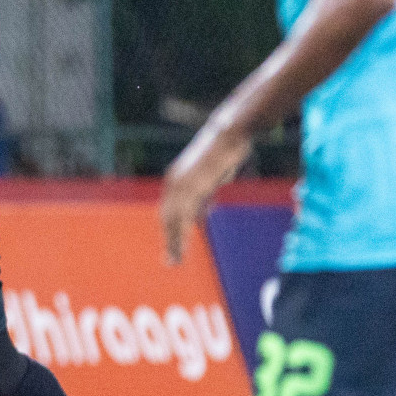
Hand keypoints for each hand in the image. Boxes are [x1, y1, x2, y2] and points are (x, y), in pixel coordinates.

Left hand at [160, 125, 252, 264]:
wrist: (228, 133)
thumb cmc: (223, 152)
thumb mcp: (211, 179)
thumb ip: (203, 198)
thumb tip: (199, 218)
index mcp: (176, 180)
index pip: (169, 211)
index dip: (171, 230)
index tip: (172, 247)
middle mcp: (173, 182)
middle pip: (167, 218)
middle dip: (169, 240)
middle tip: (170, 262)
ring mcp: (181, 184)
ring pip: (173, 220)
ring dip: (173, 242)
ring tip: (174, 261)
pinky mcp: (192, 185)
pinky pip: (184, 213)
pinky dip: (181, 232)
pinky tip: (182, 245)